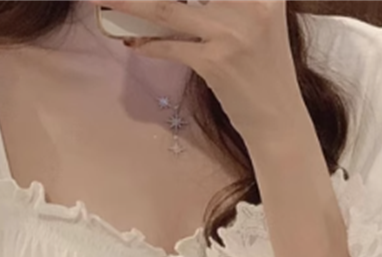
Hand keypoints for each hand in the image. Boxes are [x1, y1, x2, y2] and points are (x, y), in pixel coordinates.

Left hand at [88, 0, 306, 142]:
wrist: (278, 119)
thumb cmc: (265, 69)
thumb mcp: (261, 20)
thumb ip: (233, 0)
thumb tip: (187, 2)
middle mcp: (251, 3)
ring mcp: (231, 33)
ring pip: (167, 9)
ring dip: (129, 4)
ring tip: (103, 0)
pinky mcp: (215, 62)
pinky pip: (169, 46)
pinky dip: (147, 44)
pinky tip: (133, 42)